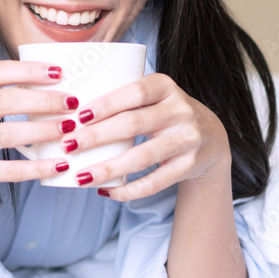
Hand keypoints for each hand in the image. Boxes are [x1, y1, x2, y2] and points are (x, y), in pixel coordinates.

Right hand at [0, 60, 80, 207]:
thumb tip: (47, 81)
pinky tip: (58, 165)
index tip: (59, 73)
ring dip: (43, 130)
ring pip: (8, 134)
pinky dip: (36, 168)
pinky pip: (8, 170)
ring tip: (70, 129)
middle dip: (44, 100)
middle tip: (73, 103)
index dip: (30, 71)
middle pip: (6, 101)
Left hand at [61, 73, 231, 200]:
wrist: (211, 136)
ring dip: (108, 168)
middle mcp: (180, 110)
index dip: (106, 104)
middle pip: (133, 124)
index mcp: (165, 86)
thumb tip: (71, 111)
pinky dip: (128, 189)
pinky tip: (106, 191)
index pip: (134, 92)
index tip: (77, 116)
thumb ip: (122, 98)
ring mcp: (188, 138)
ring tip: (80, 177)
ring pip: (142, 157)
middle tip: (68, 146)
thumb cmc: (164, 112)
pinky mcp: (190, 165)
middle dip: (97, 136)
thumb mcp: (152, 96)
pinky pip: (155, 181)